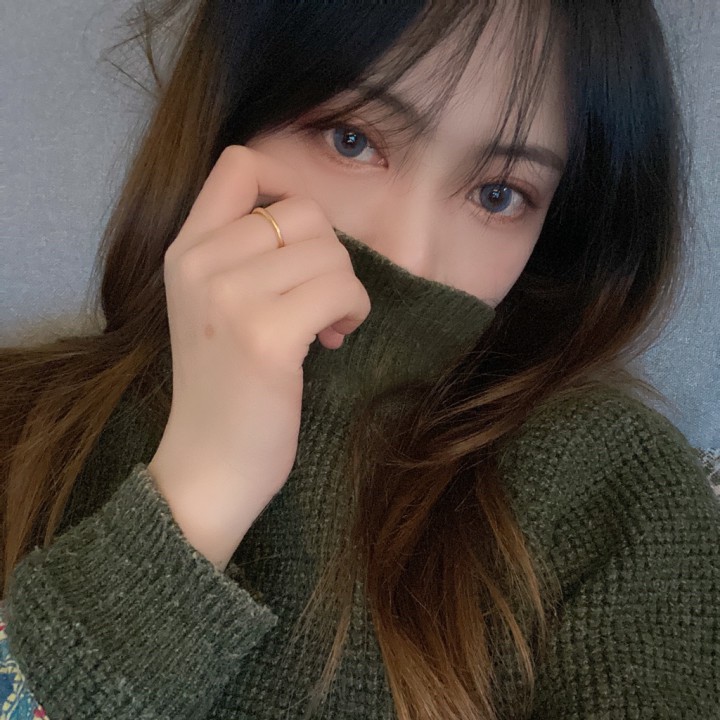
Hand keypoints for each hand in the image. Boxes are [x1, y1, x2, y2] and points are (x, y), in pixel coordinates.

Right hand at [147, 145, 370, 569]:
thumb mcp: (212, 306)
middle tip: (317, 302)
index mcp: (185, 250)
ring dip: (344, 289)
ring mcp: (229, 298)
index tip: (302, 236)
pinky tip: (333, 339)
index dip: (286, 183)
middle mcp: (200, 263)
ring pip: (330, 251)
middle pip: (304, 211)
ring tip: (324, 327)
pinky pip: (340, 288)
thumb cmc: (224, 386)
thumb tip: (310, 218)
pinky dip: (352, 310)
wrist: (208, 465)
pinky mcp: (266, 336)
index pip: (239, 164)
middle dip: (328, 256)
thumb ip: (242, 252)